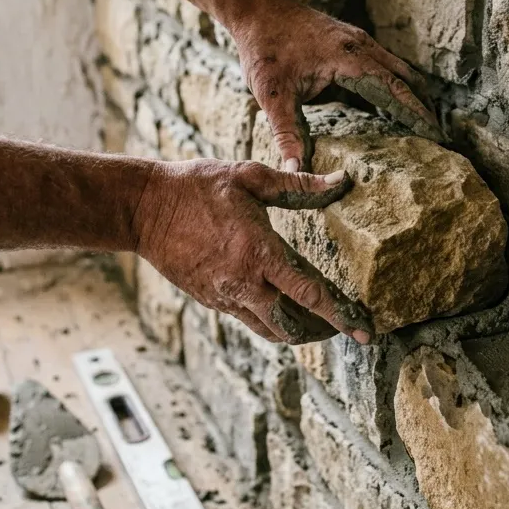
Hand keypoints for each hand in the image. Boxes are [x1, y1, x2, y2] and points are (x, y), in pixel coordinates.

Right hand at [133, 158, 373, 344]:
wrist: (144, 208)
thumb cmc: (197, 186)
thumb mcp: (248, 176)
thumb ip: (297, 185)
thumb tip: (339, 181)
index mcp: (259, 252)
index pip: (310, 294)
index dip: (341, 315)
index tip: (364, 331)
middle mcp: (244, 283)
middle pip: (293, 325)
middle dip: (321, 331)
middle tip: (342, 326)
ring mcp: (225, 296)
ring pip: (270, 330)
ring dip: (296, 331)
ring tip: (316, 323)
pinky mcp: (211, 300)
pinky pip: (248, 320)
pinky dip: (269, 320)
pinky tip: (279, 307)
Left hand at [233, 0, 443, 171]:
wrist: (259, 10)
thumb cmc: (264, 50)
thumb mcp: (272, 95)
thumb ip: (286, 133)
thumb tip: (295, 169)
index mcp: (348, 58)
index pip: (394, 89)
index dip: (416, 113)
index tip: (435, 135)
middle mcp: (361, 46)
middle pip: (406, 78)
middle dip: (424, 107)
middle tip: (439, 137)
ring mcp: (359, 42)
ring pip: (399, 69)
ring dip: (413, 95)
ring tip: (426, 125)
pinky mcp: (354, 43)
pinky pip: (385, 65)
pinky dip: (398, 85)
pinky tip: (397, 106)